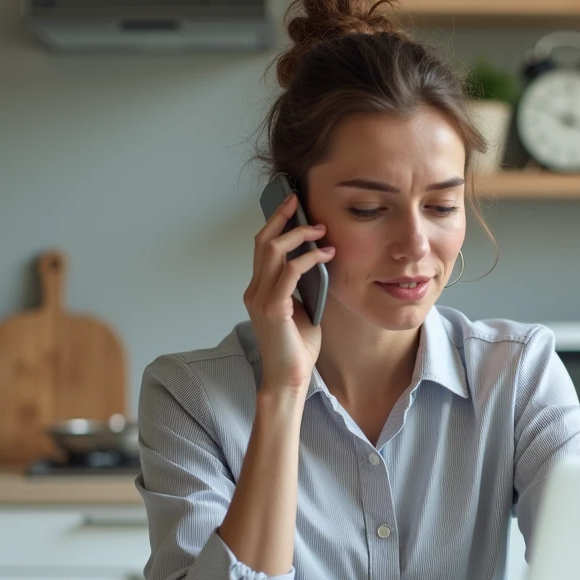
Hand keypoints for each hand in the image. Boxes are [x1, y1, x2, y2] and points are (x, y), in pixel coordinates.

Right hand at [244, 193, 335, 392]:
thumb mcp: (302, 309)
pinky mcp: (273, 308)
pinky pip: (289, 272)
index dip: (274, 223)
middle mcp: (255, 290)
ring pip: (272, 251)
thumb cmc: (297, 348)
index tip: (292, 205)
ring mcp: (261, 298)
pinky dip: (308, 258)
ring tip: (320, 230)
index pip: (262, 248)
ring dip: (298, 235)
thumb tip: (318, 261)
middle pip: (262, 242)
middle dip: (281, 218)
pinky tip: (325, 255)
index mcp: (259, 290)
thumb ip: (302, 286)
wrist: (289, 378)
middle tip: (300, 202)